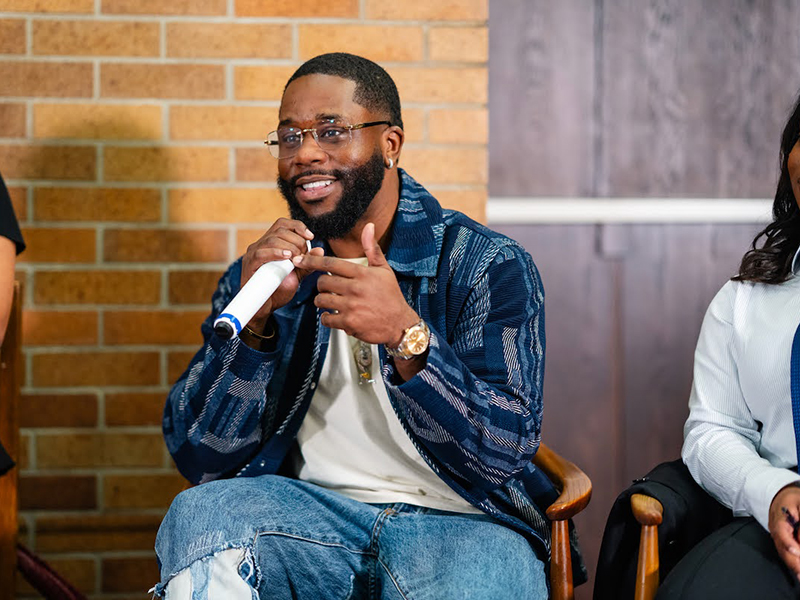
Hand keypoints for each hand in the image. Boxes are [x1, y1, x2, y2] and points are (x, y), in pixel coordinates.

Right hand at [240, 218, 320, 328]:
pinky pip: (262, 252)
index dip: (298, 226)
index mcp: (270, 243)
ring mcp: (253, 253)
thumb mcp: (297, 275)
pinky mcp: (249, 264)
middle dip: (297, 241)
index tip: (311, 237)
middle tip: (303, 256)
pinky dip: (276, 253)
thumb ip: (307, 263)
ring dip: (289, 247)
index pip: (283, 224)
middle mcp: (260, 244)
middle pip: (280, 230)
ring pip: (272, 239)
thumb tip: (320, 250)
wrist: (264, 308)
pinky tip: (287, 257)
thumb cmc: (278, 290)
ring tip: (296, 259)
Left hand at [292, 222, 418, 345]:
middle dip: (322, 285)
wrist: (400, 324)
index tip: (301, 260)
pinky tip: (334, 316)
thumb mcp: (384, 270)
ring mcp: (351, 306)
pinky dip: (327, 318)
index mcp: (362, 273)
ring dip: (322, 301)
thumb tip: (369, 227)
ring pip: (321, 300)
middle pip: (322, 282)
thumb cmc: (391, 296)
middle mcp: (355, 288)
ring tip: (331, 301)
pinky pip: (326, 318)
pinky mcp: (349, 322)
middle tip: (329, 288)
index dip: (312, 261)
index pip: (331, 263)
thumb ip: (372, 248)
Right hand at [768, 483, 799, 580]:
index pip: (782, 533)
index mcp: (779, 519)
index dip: (789, 544)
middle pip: (782, 548)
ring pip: (784, 554)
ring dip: (793, 566)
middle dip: (794, 563)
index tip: (796, 552)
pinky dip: (793, 563)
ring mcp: (778, 537)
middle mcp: (776, 531)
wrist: (780, 497)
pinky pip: (785, 554)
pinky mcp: (782, 542)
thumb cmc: (792, 499)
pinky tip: (798, 572)